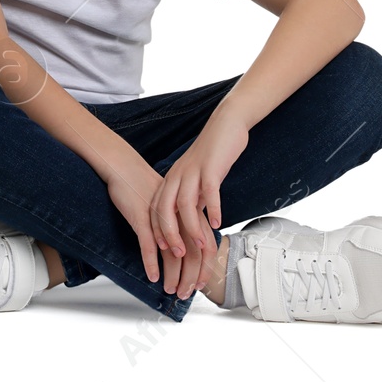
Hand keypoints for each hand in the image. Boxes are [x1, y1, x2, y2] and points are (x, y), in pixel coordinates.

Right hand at [103, 151, 212, 300]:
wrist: (126, 170)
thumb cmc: (148, 192)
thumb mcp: (170, 208)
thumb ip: (181, 226)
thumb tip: (188, 251)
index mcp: (190, 214)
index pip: (206, 247)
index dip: (204, 269)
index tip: (198, 286)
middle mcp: (179, 218)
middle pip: (192, 254)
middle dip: (189, 278)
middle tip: (184, 294)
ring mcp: (161, 219)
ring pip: (172, 253)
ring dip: (172, 275)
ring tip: (170, 289)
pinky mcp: (142, 218)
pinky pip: (148, 244)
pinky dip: (151, 262)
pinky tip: (153, 276)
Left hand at [152, 112, 249, 298]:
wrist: (225, 125)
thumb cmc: (211, 155)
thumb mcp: (196, 180)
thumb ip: (192, 199)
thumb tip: (192, 224)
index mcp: (171, 180)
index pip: (157, 210)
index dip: (158, 232)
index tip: (163, 252)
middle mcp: (177, 176)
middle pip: (164, 209)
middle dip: (170, 235)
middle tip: (178, 256)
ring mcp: (192, 171)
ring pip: (185, 204)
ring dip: (191, 227)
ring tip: (200, 246)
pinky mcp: (210, 167)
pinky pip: (209, 191)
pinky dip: (213, 208)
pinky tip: (218, 223)